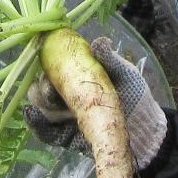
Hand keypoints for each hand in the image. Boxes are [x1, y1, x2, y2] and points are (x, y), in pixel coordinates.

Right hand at [21, 36, 166, 168]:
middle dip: (42, 88)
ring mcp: (65, 115)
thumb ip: (111, 60)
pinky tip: (33, 117)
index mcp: (78, 75)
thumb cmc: (134, 94)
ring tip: (50, 105)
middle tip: (50, 91)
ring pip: (43, 108)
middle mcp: (67, 93)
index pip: (55, 66)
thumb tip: (99, 42)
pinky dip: (37, 125)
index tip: (46, 63)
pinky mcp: (65, 136)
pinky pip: (46, 132)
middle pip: (43, 87)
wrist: (144, 129)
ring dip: (41, 105)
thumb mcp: (126, 74)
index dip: (47, 64)